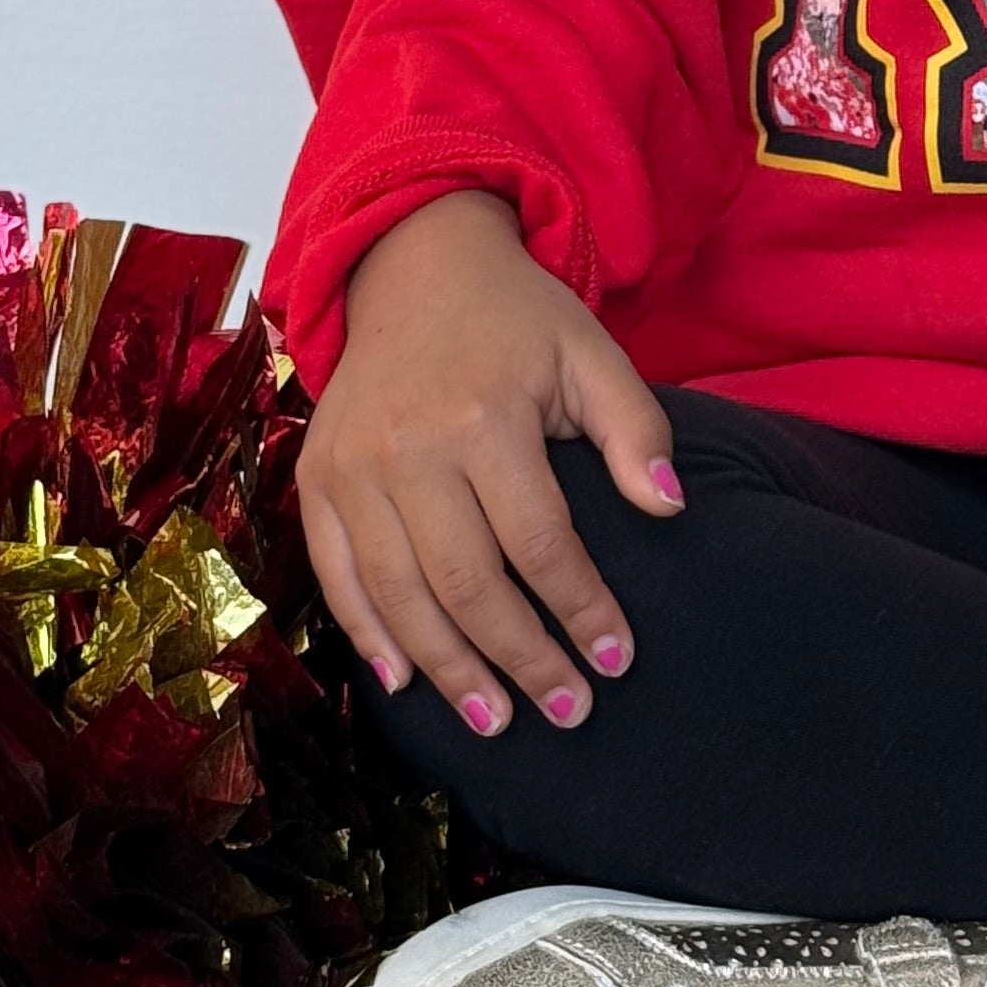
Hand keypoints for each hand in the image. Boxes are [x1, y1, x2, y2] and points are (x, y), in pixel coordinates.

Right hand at [299, 192, 680, 736]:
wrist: (416, 265)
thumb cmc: (518, 321)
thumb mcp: (592, 355)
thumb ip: (636, 431)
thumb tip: (669, 508)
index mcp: (485, 418)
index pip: (540, 543)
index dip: (581, 610)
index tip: (617, 660)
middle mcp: (409, 449)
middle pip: (467, 583)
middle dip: (521, 658)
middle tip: (567, 712)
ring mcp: (352, 467)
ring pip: (398, 594)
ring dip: (448, 668)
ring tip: (496, 721)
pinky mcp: (318, 478)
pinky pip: (336, 573)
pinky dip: (367, 634)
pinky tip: (406, 682)